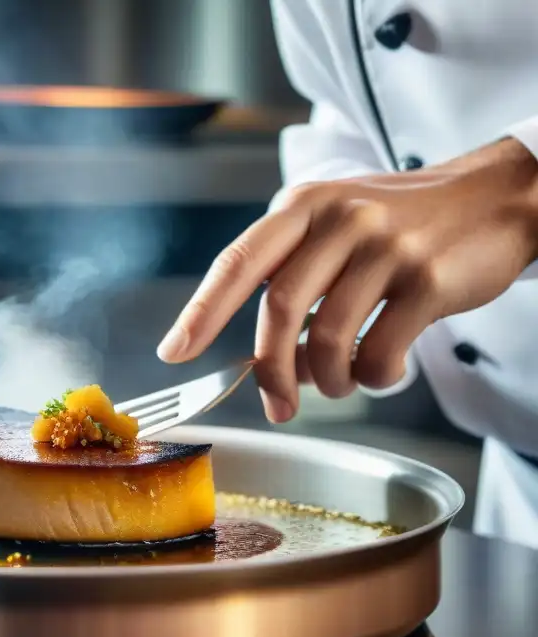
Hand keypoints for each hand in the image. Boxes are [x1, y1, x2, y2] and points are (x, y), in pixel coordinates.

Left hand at [158, 138, 537, 422]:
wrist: (497, 198)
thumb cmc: (402, 225)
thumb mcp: (339, 235)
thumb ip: (302, 291)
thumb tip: (280, 368)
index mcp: (304, 206)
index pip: (237, 262)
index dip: (200, 311)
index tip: (173, 352)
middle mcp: (340, 219)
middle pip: (279, 309)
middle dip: (269, 370)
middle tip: (276, 405)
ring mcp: (386, 247)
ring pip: (329, 338)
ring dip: (328, 380)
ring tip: (340, 384)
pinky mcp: (428, 279)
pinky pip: (381, 352)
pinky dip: (374, 377)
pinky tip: (381, 371)